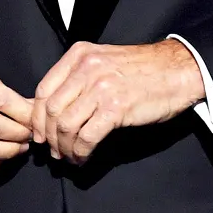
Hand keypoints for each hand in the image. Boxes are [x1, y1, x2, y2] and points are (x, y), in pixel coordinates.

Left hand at [32, 39, 204, 164]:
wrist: (176, 71)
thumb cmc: (141, 70)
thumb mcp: (103, 61)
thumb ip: (78, 77)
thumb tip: (54, 109)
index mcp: (80, 54)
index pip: (43, 89)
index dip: (36, 117)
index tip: (40, 134)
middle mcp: (86, 67)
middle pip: (50, 110)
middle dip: (48, 137)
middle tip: (54, 151)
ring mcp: (101, 87)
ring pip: (65, 125)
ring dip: (64, 148)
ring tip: (70, 156)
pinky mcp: (116, 108)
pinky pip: (86, 137)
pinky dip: (80, 153)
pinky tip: (84, 158)